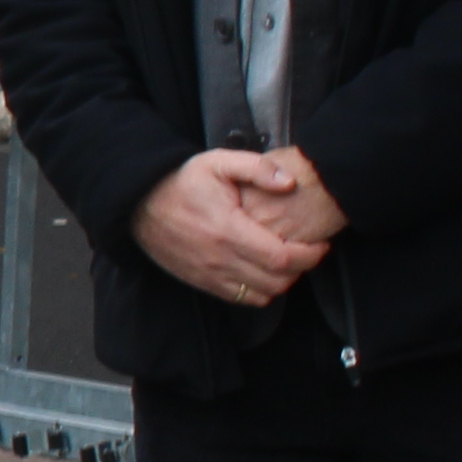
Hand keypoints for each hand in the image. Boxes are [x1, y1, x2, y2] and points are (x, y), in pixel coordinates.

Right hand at [133, 145, 339, 307]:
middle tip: (309, 251)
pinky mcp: (203, 282)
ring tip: (288, 261)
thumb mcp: (217, 162)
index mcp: (228, 229)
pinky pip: (242, 299)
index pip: (282, 257)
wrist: (140, 204)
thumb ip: (257, 167)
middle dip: (302, 269)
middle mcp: (219, 258)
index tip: (321, 244)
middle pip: (277, 280)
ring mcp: (210, 274)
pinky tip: (263, 271)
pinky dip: (260, 291)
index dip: (310, 255)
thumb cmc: (181, 181)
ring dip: (282, 281)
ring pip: (262, 294)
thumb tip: (289, 183)